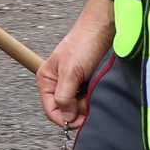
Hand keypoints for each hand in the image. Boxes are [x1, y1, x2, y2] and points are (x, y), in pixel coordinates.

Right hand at [39, 0, 116, 129]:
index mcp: (47, 80)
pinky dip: (92, 99)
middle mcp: (57, 83)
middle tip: (89, 105)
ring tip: (93, 93)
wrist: (102, 28)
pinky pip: (86, 98)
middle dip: (77, 111)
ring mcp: (72, 83)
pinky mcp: (85, 82)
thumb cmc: (83, 43)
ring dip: (86, 105)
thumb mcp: (71, 72)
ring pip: (77, 106)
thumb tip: (66, 118)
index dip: (64, 118)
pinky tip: (96, 91)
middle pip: (64, 110)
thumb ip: (64, 97)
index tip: (79, 120)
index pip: (51, 110)